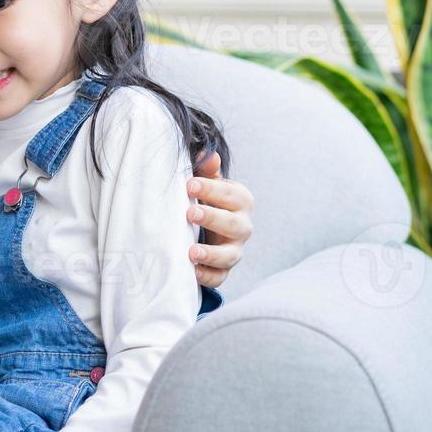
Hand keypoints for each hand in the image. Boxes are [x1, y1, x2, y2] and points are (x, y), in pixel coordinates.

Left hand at [188, 150, 252, 288]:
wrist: (208, 227)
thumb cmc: (207, 199)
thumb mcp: (207, 182)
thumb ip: (207, 170)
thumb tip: (207, 155)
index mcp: (240, 201)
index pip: (232, 195)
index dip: (212, 189)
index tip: (189, 185)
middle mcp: (242, 226)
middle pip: (234, 225)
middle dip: (213, 218)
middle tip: (190, 212)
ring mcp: (234, 250)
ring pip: (231, 256)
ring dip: (211, 254)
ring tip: (191, 252)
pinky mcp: (223, 269)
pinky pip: (220, 277)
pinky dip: (207, 276)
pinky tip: (192, 272)